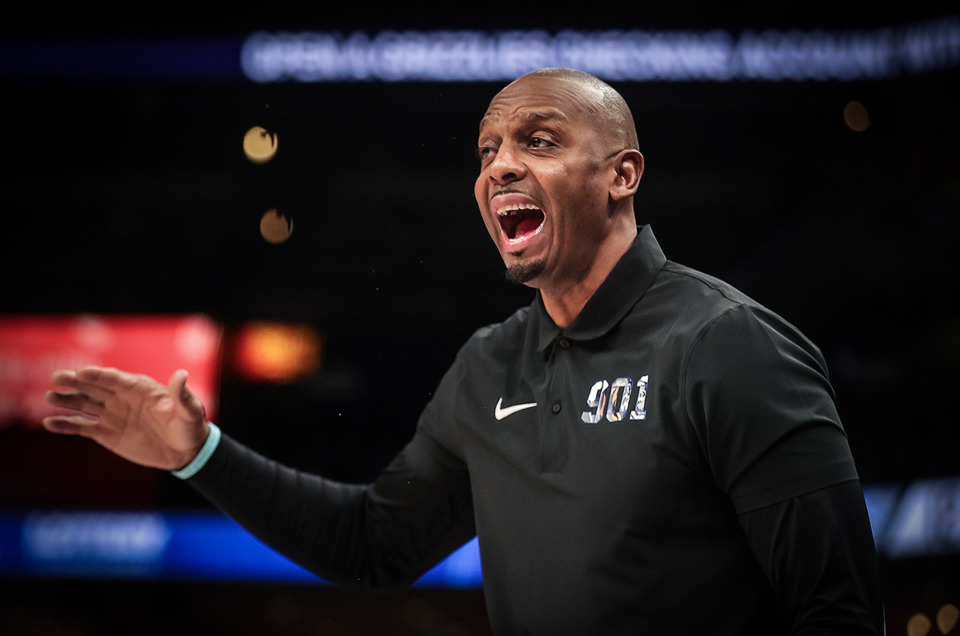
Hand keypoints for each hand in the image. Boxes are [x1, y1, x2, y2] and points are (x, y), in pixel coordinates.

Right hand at [43, 366, 209, 470]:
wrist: (186, 451)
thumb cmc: (190, 427)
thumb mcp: (189, 411)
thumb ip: (182, 395)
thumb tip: (181, 375)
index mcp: (140, 388)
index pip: (116, 379)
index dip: (99, 375)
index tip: (82, 372)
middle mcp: (122, 398)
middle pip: (95, 387)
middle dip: (76, 382)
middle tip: (57, 377)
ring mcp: (112, 415)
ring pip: (84, 404)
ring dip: (67, 400)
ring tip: (49, 396)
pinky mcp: (106, 433)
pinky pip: (82, 427)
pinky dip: (66, 424)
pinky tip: (49, 422)